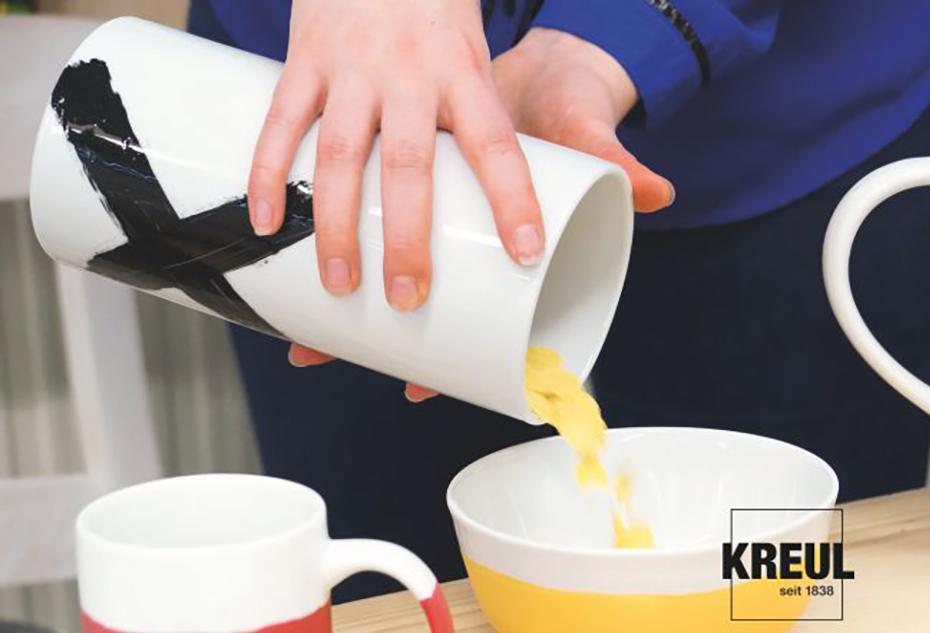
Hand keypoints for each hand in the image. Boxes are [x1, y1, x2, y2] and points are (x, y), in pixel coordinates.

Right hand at [285, 25, 673, 401]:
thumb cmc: (447, 16)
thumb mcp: (502, 61)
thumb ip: (566, 136)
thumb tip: (660, 196)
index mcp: (468, 76)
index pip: (498, 147)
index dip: (514, 202)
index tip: (527, 258)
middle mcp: (408, 75)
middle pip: (408, 169)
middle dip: (406, 239)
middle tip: (409, 300)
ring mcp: (351, 67)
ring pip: (335, 154)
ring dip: (333, 224)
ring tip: (340, 287)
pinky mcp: (305, 58)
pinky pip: (280, 121)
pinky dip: (267, 171)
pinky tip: (263, 221)